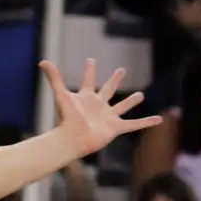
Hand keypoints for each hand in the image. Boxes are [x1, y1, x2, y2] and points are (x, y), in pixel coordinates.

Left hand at [41, 58, 160, 157]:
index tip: (91, 60)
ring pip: (122, 106)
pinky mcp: (115, 128)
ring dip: (131, 101)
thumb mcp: (61, 95)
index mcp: (86, 97)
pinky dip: (146, 122)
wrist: (72, 139)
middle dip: (114, 80)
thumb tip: (42, 61)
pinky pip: (134, 124)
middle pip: (108, 90)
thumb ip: (54, 78)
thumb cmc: (66, 118)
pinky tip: (159, 120)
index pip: (88, 80)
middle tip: (121, 70)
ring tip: (141, 94)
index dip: (89, 71)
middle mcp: (98, 106)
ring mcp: (108, 117)